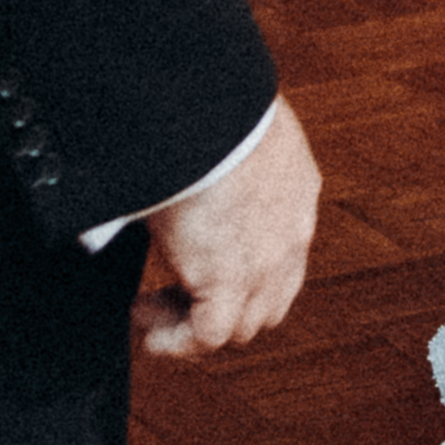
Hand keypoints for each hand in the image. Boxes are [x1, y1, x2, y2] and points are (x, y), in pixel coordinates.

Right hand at [136, 108, 318, 360]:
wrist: (205, 109)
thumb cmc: (206, 103)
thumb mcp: (223, 128)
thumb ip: (208, 153)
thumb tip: (169, 156)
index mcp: (295, 188)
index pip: (283, 251)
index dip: (244, 271)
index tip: (201, 267)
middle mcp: (290, 233)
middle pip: (270, 298)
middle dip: (224, 307)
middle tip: (176, 298)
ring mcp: (267, 262)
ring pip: (243, 323)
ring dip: (197, 325)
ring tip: (152, 313)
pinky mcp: (231, 279)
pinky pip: (207, 335)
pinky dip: (177, 341)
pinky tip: (149, 333)